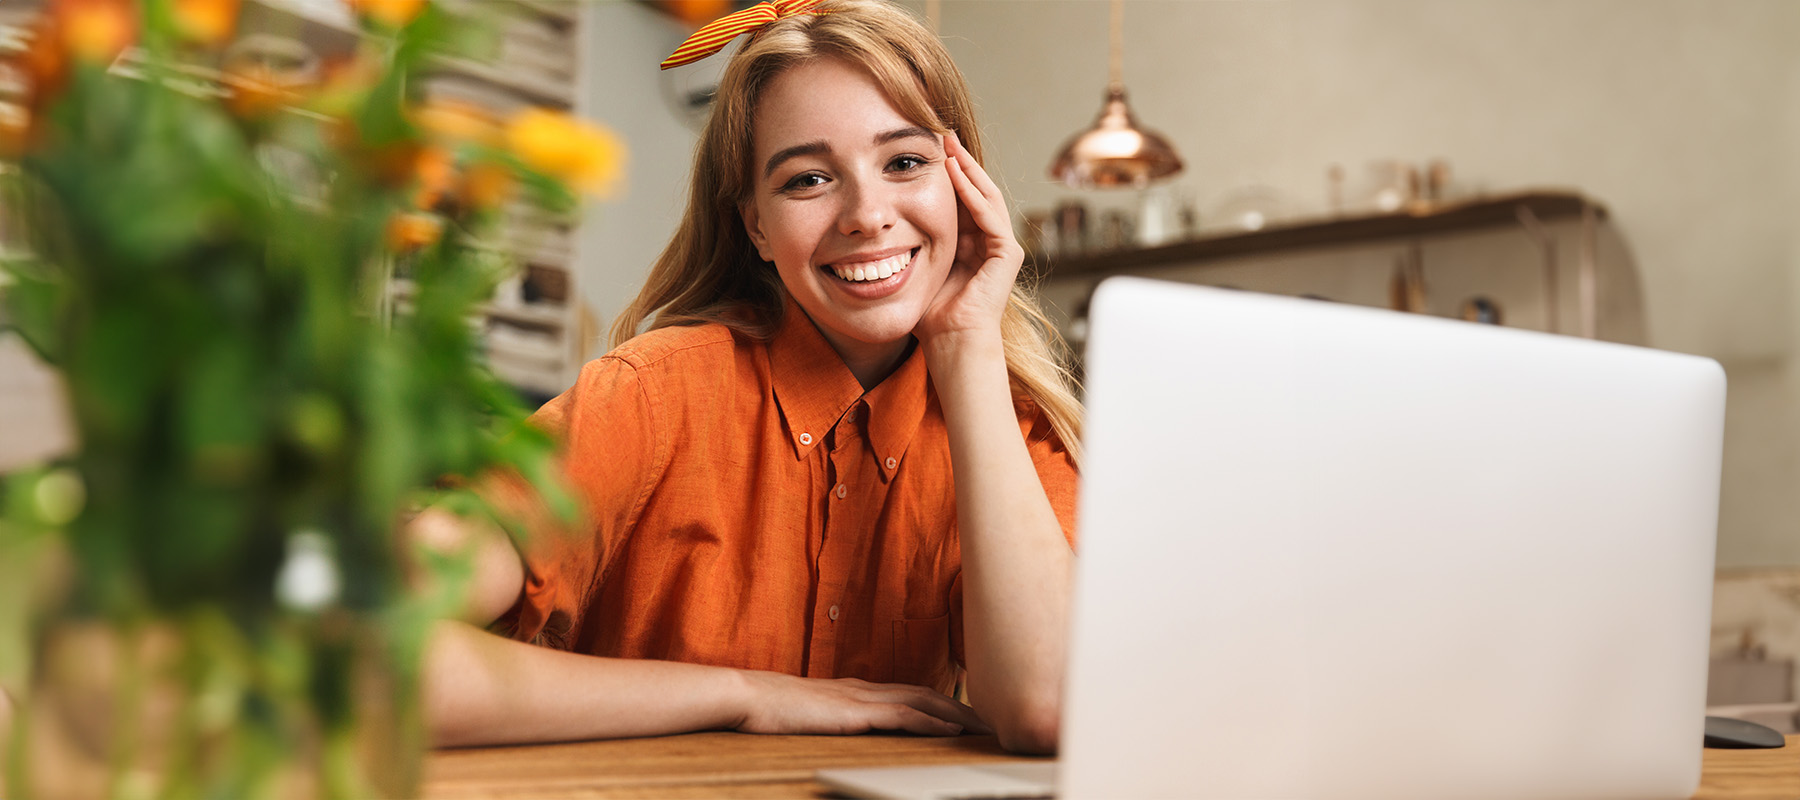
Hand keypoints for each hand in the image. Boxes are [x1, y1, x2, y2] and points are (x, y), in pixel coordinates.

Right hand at [734, 671, 991, 736]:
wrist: (747, 696)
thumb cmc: (772, 708)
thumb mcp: (812, 713)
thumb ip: (834, 717)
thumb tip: (847, 727)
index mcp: (857, 689)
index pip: (911, 692)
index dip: (942, 701)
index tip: (967, 713)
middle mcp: (866, 689)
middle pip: (926, 693)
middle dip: (961, 706)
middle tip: (991, 720)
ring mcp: (862, 698)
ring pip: (923, 702)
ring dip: (957, 714)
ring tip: (984, 727)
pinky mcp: (855, 713)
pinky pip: (903, 717)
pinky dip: (932, 723)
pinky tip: (952, 731)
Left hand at [915, 132, 1023, 345]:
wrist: (949, 342)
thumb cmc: (930, 312)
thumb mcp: (918, 264)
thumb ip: (911, 239)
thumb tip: (881, 216)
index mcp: (971, 242)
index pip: (961, 197)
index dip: (946, 171)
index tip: (925, 147)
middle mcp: (990, 241)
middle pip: (976, 189)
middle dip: (959, 160)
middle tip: (940, 132)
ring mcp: (1002, 246)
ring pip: (985, 195)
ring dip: (967, 168)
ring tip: (948, 145)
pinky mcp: (1007, 254)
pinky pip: (990, 215)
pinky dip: (973, 193)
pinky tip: (956, 173)